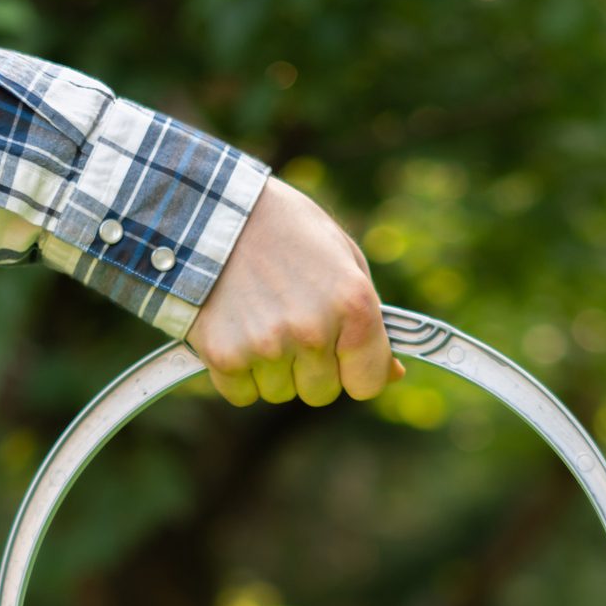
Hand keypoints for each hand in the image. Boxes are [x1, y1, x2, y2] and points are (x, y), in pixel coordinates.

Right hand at [186, 177, 406, 407]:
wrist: (213, 212)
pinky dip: (237, 373)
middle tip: (289, 325)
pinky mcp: (225, 356)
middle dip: (309, 369)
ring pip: (279, 393)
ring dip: (271, 369)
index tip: (341, 357)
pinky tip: (233, 331)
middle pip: (320, 393)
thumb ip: (372, 317)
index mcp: (353, 304)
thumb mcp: (343, 259)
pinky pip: (241, 394)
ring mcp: (268, 346)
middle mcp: (313, 330)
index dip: (354, 372)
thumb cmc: (286, 231)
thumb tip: (392, 373)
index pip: (367, 384)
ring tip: (258, 318)